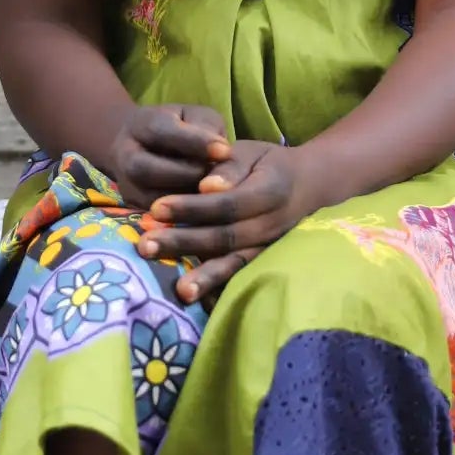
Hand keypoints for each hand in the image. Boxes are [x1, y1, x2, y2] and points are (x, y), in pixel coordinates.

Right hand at [100, 103, 232, 209]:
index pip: (161, 131)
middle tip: (216, 178)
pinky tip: (207, 210)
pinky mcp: (135, 206)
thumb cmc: (183, 128)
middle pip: (146, 169)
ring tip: (215, 194)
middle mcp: (125, 154)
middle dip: (185, 175)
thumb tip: (222, 155)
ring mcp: (126, 183)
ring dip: (186, 199)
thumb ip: (207, 130)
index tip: (225, 150)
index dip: (194, 142)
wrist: (149, 145)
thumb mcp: (196, 117)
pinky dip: (184, 215)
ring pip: (151, 198)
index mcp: (141, 124)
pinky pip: (158, 217)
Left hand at [138, 142, 314, 305]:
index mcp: (269, 192)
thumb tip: (206, 187)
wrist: (309, 186)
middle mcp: (272, 224)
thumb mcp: (250, 153)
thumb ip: (229, 167)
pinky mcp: (266, 261)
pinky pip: (242, 277)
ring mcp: (271, 247)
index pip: (226, 203)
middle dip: (183, 242)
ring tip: (177, 290)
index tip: (156, 208)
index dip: (191, 208)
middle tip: (144, 245)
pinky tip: (199, 301)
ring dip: (204, 277)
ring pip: (236, 263)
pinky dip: (222, 289)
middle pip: (226, 237)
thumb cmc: (267, 164)